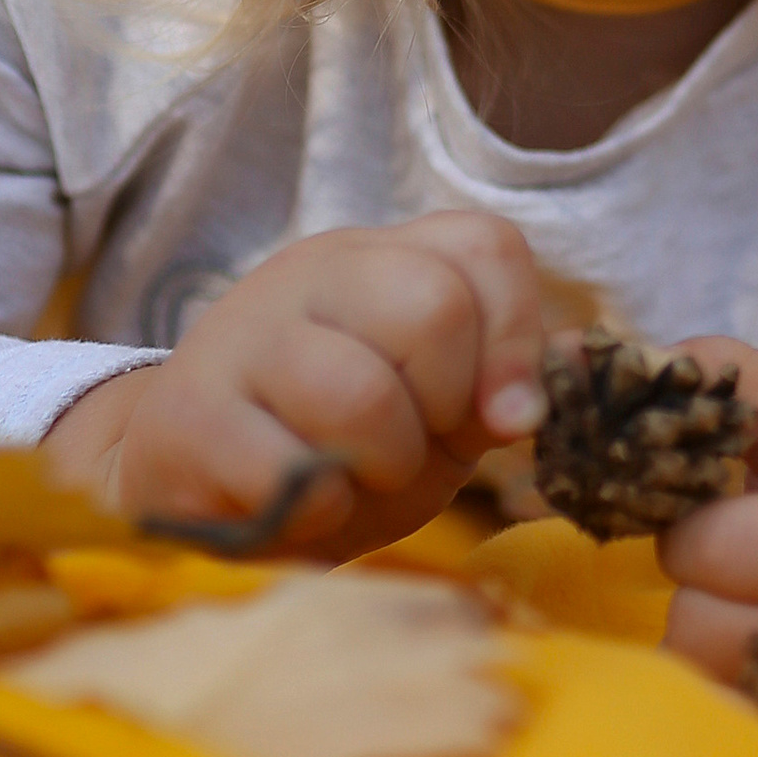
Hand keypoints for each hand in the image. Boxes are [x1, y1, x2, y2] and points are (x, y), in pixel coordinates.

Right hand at [45, 212, 546, 546]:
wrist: (188, 485)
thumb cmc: (334, 447)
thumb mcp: (434, 411)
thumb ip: (499, 384)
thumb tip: (570, 366)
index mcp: (380, 258)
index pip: (485, 246)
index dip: (517, 340)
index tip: (505, 420)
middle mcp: (310, 273)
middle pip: (434, 306)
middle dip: (444, 406)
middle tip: (406, 445)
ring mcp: (242, 335)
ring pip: (361, 392)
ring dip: (382, 463)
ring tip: (350, 477)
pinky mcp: (190, 416)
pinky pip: (292, 471)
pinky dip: (318, 510)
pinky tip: (295, 504)